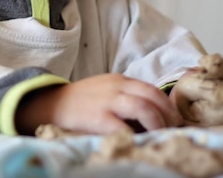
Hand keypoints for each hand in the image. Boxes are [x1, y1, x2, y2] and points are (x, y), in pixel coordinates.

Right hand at [15, 73, 182, 134]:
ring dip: (157, 124)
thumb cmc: (80, 103)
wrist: (50, 105)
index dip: (167, 106)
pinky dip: (135, 135)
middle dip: (167, 115)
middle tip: (171, 130)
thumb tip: (152, 116)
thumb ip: (126, 97)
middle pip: (153, 96)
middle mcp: (116, 87)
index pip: (152, 89)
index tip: (173, 121)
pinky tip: (137, 142)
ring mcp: (107, 101)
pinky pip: (123, 127)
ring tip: (159, 136)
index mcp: (120, 80)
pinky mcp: (97, 117)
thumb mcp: (105, 92)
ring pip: (144, 107)